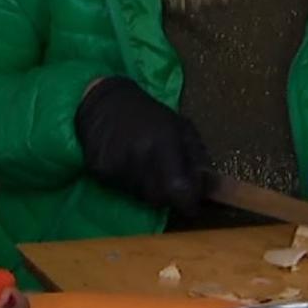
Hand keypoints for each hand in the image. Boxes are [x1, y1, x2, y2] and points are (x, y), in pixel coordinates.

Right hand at [74, 77, 208, 215]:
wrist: (106, 102)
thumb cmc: (149, 115)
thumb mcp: (182, 128)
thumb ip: (197, 158)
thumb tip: (208, 190)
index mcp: (163, 143)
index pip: (178, 189)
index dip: (188, 203)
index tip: (192, 205)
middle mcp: (138, 155)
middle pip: (158, 199)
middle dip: (168, 196)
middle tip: (167, 180)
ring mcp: (116, 164)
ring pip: (139, 196)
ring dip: (147, 189)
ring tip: (144, 166)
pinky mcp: (98, 169)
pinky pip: (120, 189)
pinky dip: (127, 183)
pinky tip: (126, 164)